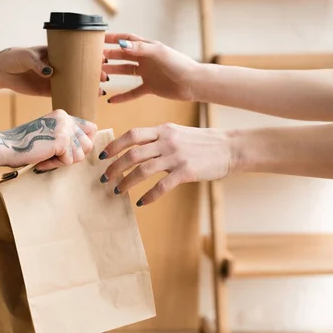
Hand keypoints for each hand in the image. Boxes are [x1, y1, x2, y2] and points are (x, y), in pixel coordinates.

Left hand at [0, 47, 108, 96]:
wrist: (1, 72)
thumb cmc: (13, 58)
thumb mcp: (26, 56)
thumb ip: (38, 63)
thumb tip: (50, 72)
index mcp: (54, 53)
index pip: (75, 54)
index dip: (89, 57)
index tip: (101, 60)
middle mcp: (56, 66)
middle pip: (78, 70)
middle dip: (92, 74)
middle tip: (104, 78)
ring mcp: (53, 79)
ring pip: (74, 83)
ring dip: (86, 87)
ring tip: (99, 91)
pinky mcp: (47, 90)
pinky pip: (63, 94)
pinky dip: (73, 97)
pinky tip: (84, 101)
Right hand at [3, 109, 97, 170]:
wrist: (7, 147)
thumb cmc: (25, 146)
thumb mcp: (50, 135)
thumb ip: (67, 136)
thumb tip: (89, 146)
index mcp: (63, 115)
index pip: (91, 129)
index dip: (83, 144)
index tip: (68, 150)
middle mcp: (65, 118)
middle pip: (87, 144)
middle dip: (72, 155)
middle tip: (53, 156)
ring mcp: (64, 128)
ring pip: (79, 155)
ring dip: (62, 161)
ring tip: (46, 157)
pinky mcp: (61, 140)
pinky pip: (68, 161)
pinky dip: (54, 165)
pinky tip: (41, 160)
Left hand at [98, 123, 233, 205]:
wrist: (230, 148)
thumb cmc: (201, 143)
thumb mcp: (177, 133)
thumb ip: (158, 139)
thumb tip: (134, 149)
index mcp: (163, 130)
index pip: (132, 135)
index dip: (114, 146)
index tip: (102, 156)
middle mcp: (167, 141)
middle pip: (132, 154)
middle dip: (114, 167)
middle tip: (105, 178)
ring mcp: (176, 156)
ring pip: (142, 169)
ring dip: (126, 182)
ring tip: (118, 191)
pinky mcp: (186, 172)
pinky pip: (161, 185)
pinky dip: (149, 195)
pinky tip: (141, 202)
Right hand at [103, 33, 200, 102]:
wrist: (192, 83)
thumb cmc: (178, 64)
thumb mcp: (158, 53)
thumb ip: (139, 48)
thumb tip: (121, 44)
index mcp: (148, 48)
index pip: (128, 40)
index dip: (114, 38)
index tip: (100, 38)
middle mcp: (146, 59)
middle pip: (123, 56)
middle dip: (109, 56)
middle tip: (95, 59)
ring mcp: (147, 74)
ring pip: (125, 72)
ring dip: (112, 72)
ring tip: (99, 74)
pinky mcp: (150, 88)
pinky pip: (133, 93)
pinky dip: (122, 97)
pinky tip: (111, 101)